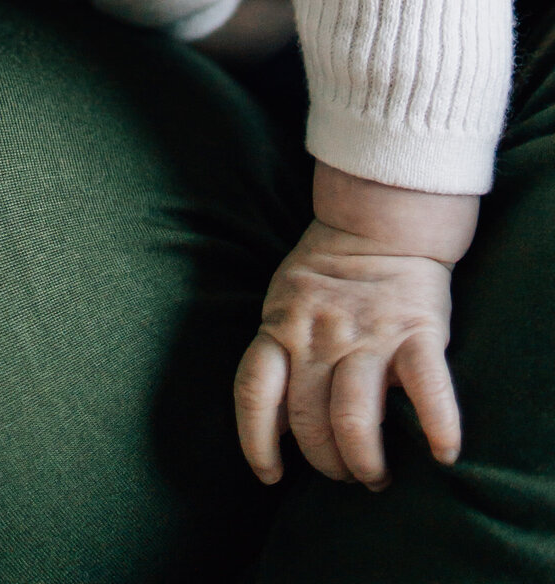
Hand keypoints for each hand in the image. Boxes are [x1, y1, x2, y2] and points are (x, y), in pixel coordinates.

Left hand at [234, 164, 476, 490]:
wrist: (380, 219)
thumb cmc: (328, 271)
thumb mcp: (285, 303)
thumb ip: (278, 354)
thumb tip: (273, 423)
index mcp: (282, 327)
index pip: (254, 393)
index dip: (257, 442)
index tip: (270, 475)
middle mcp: (320, 336)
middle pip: (309, 420)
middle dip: (325, 462)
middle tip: (344, 474)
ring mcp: (368, 334)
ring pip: (354, 417)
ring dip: (365, 461)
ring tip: (375, 476)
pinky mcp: (416, 331)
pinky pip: (427, 388)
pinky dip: (437, 425)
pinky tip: (442, 454)